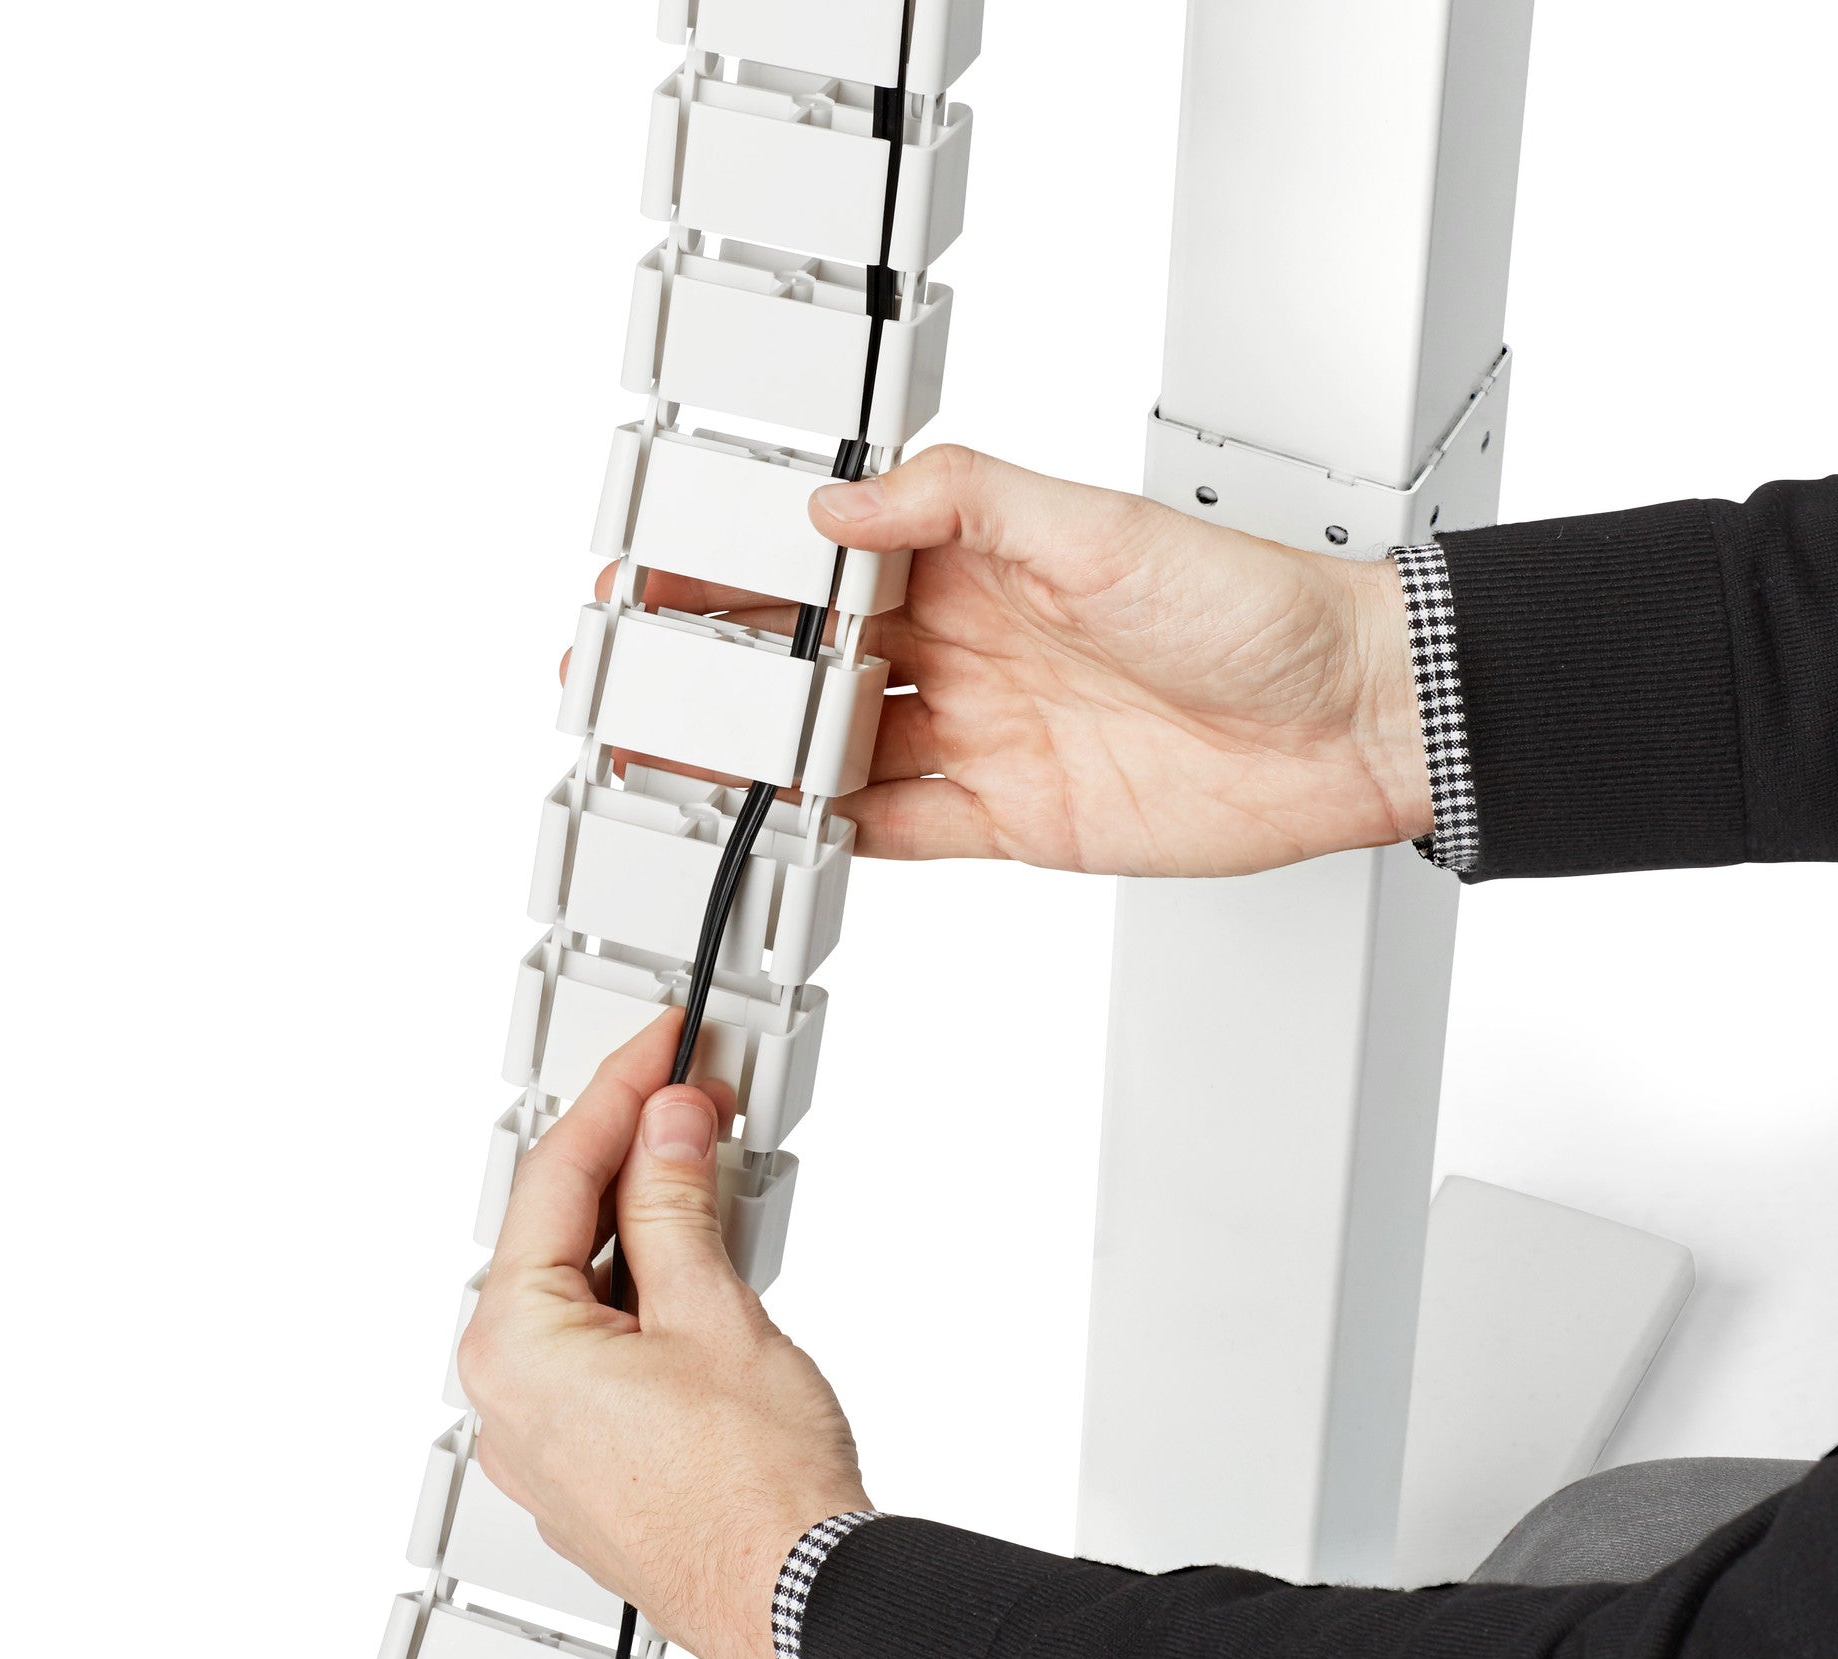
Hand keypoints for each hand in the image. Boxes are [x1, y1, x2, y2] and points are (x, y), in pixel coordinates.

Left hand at [458, 1011, 869, 1658]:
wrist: (802, 1607)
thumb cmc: (755, 1493)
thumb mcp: (714, 1309)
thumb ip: (674, 1203)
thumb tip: (663, 1131)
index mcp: (514, 1348)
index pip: (556, 1179)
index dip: (617, 1096)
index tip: (659, 1048)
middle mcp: (510, 1401)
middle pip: (559, 1236)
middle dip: (630, 1158)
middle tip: (692, 1097)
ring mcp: (548, 1445)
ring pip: (583, 1296)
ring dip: (644, 1228)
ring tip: (709, 1172)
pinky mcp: (593, 1472)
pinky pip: (601, 1355)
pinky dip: (646, 1298)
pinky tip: (698, 1266)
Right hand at [593, 444, 1428, 877]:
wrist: (1349, 724)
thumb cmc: (1254, 609)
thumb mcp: (1100, 528)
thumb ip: (966, 506)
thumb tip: (843, 503)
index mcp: (978, 560)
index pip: (828, 564)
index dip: (738, 574)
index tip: (656, 582)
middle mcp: (970, 647)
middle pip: (814, 664)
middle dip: (721, 675)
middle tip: (629, 689)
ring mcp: (985, 737)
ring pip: (839, 752)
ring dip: (758, 762)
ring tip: (670, 768)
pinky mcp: (1013, 819)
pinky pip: (899, 830)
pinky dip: (833, 837)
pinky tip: (772, 833)